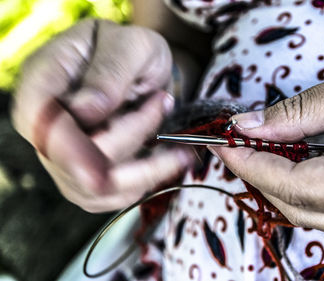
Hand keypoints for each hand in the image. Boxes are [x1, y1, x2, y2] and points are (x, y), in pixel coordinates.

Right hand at [11, 19, 192, 211]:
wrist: (144, 68)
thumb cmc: (134, 50)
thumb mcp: (132, 45)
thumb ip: (109, 72)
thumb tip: (85, 112)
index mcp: (43, 81)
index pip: (38, 124)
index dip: (67, 153)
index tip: (99, 174)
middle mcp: (44, 124)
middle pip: (72, 162)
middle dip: (130, 136)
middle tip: (162, 101)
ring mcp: (62, 154)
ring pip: (95, 189)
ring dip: (145, 166)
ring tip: (168, 122)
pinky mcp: (85, 175)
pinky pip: (111, 196)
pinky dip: (147, 180)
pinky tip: (166, 155)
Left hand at [211, 24, 323, 233]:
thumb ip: (308, 111)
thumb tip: (252, 127)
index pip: (300, 189)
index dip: (254, 166)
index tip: (223, 142)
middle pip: (307, 211)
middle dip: (265, 176)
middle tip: (238, 140)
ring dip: (290, 177)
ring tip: (271, 139)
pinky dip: (319, 179)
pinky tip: (311, 148)